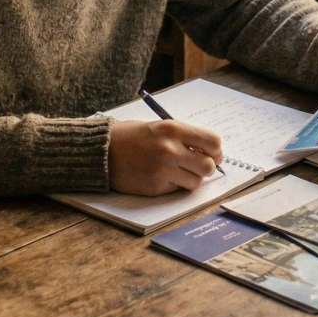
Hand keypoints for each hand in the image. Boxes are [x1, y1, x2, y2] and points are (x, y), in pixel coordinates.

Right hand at [108, 120, 223, 195]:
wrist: (101, 151)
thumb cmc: (131, 136)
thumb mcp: (159, 127)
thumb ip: (184, 138)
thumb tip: (210, 154)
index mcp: (173, 129)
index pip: (212, 142)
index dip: (216, 150)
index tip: (213, 153)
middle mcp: (170, 150)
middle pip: (208, 166)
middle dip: (207, 167)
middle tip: (199, 165)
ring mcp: (163, 170)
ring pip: (196, 182)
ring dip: (192, 178)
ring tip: (179, 171)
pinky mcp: (155, 187)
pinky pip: (178, 189)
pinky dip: (175, 184)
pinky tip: (163, 176)